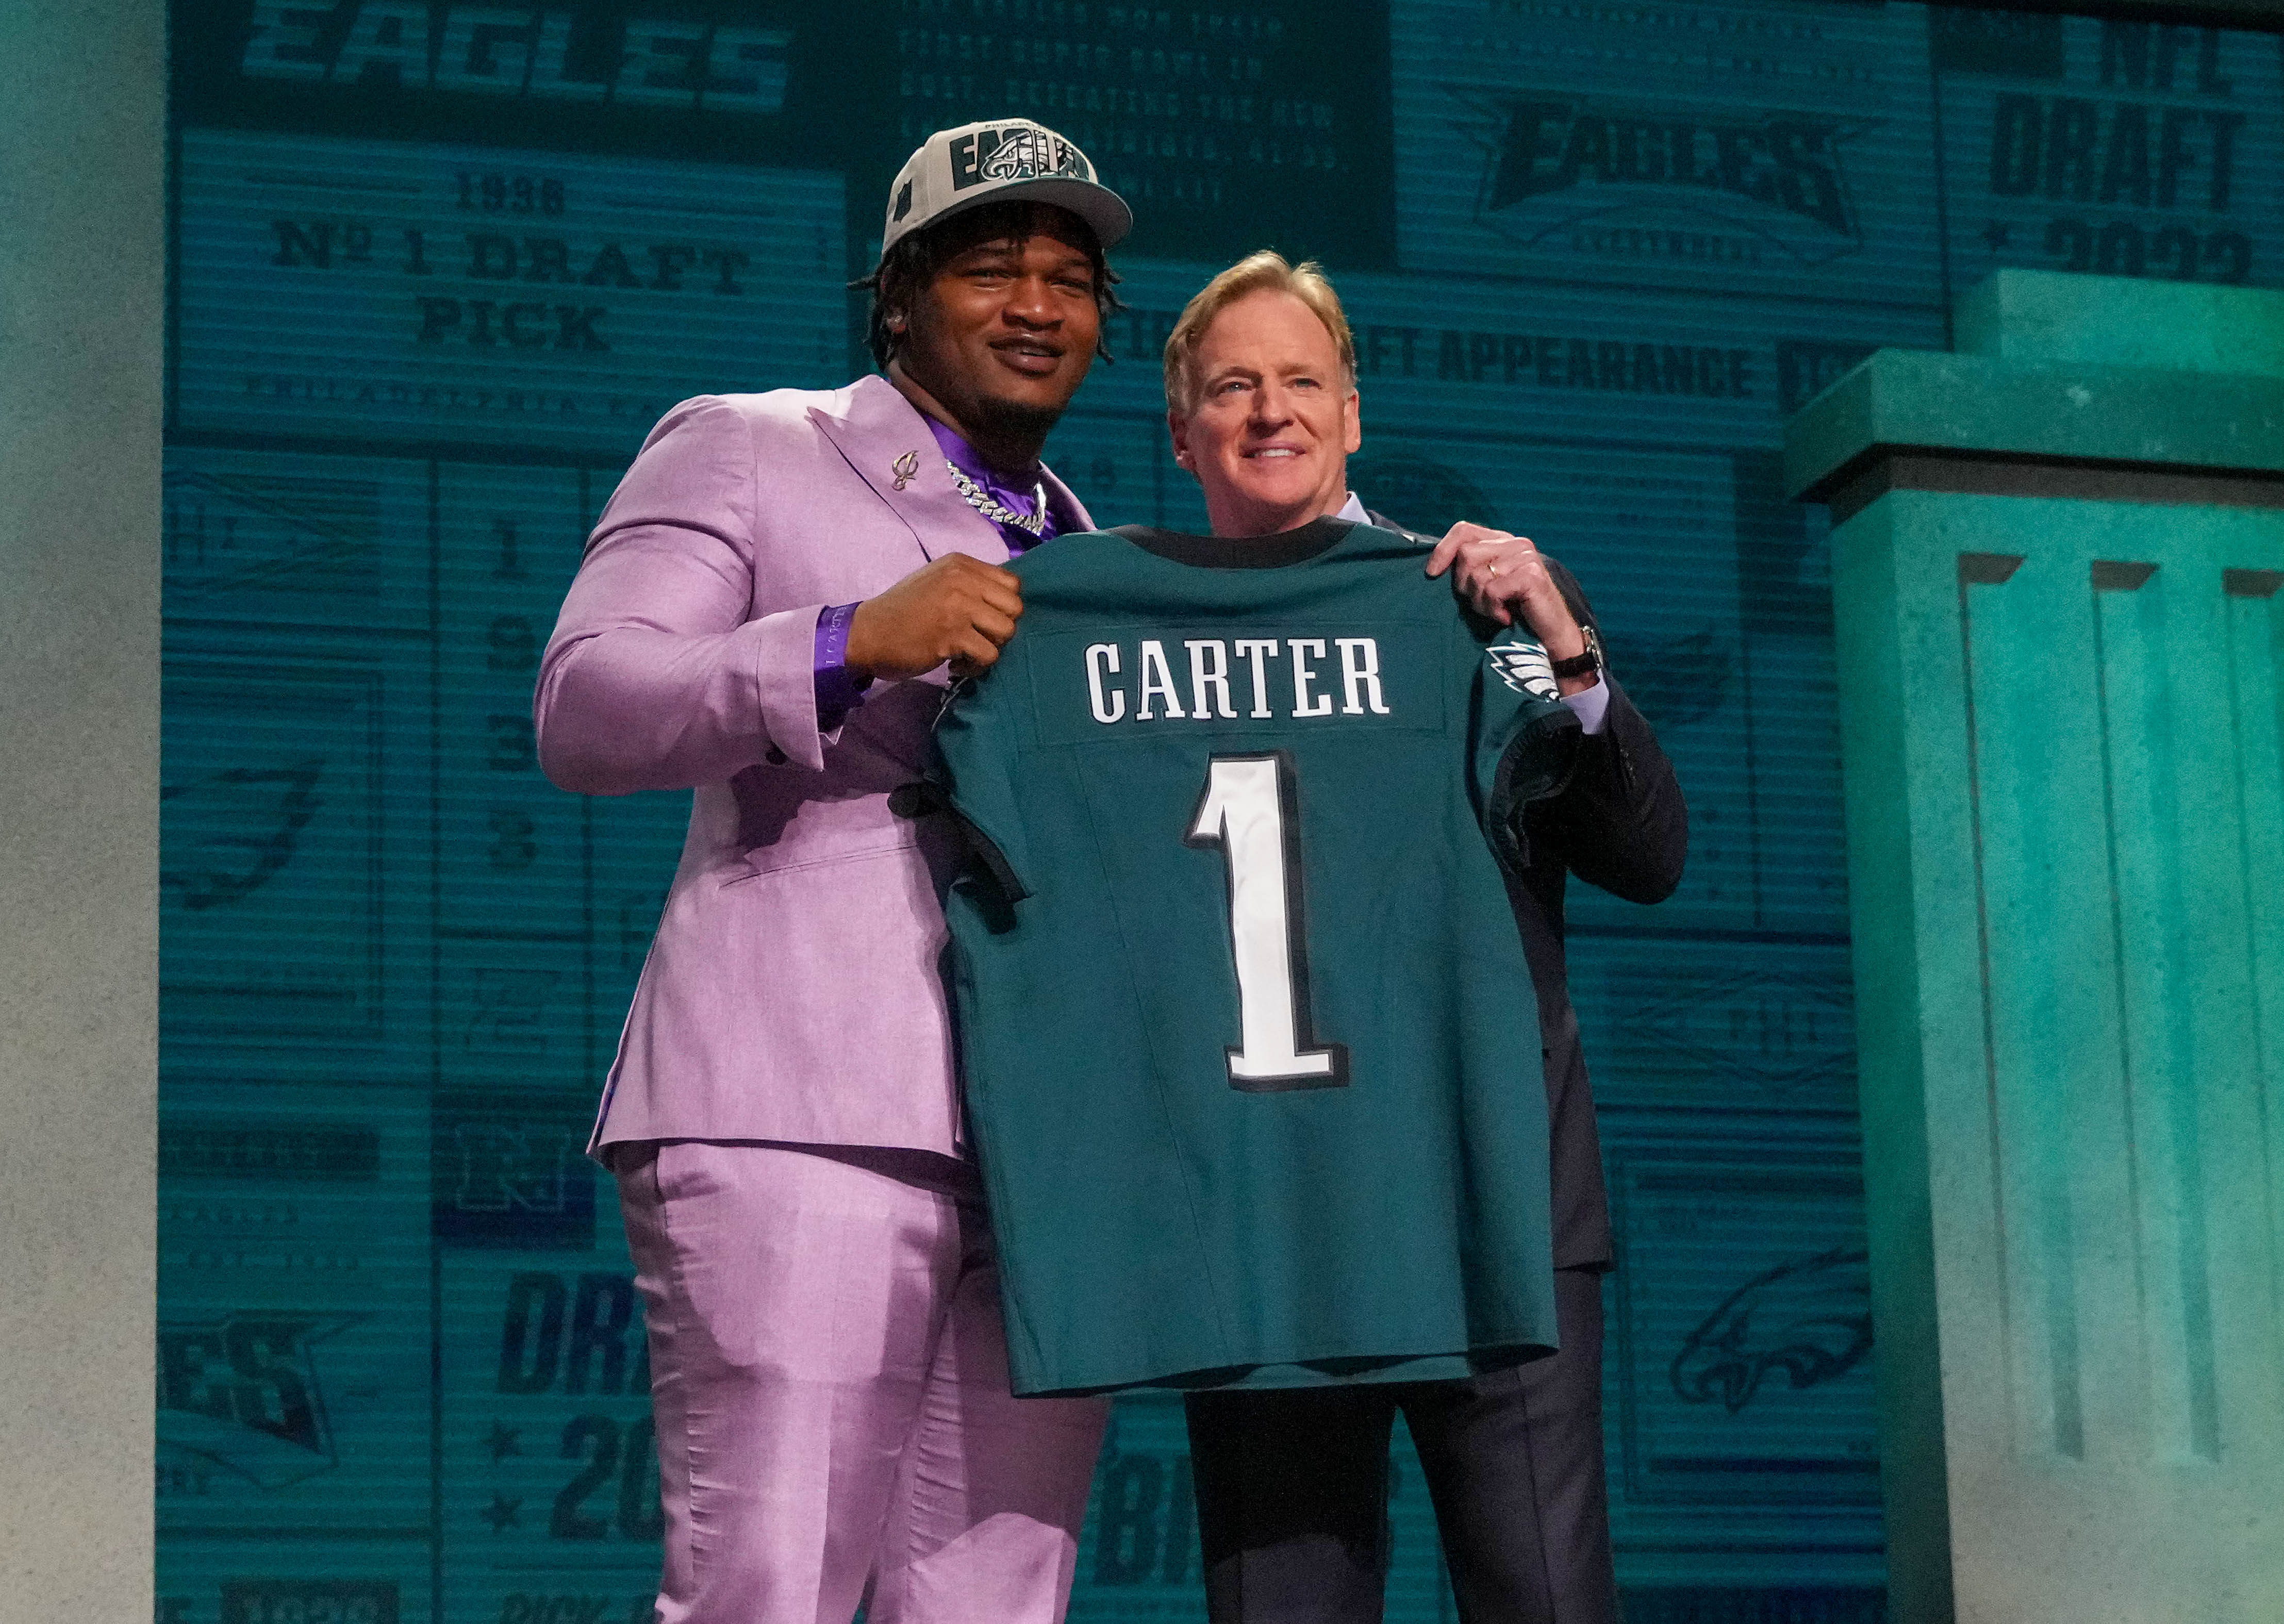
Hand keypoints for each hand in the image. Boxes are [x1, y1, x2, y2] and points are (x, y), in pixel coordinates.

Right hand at [846, 554, 1023, 681]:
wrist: (868, 633)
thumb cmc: (904, 610)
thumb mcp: (937, 580)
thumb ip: (969, 583)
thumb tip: (1006, 599)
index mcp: (960, 564)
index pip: (1012, 583)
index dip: (1005, 606)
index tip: (985, 619)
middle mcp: (962, 580)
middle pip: (1015, 607)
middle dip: (1001, 628)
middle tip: (978, 638)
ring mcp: (957, 607)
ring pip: (1007, 631)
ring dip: (990, 648)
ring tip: (968, 652)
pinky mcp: (951, 635)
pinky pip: (989, 655)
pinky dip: (975, 667)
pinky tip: (955, 664)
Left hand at [1424, 521, 1587, 662]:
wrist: (1550, 634)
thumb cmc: (1514, 611)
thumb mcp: (1487, 584)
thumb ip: (1470, 568)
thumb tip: (1434, 566)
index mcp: (1503, 540)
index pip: (1464, 530)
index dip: (1443, 550)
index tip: (1432, 573)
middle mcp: (1516, 543)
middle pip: (1466, 555)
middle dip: (1465, 585)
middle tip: (1483, 603)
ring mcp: (1525, 557)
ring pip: (1477, 575)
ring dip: (1480, 602)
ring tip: (1497, 610)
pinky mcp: (1532, 575)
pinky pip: (1493, 591)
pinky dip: (1493, 609)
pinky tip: (1505, 616)